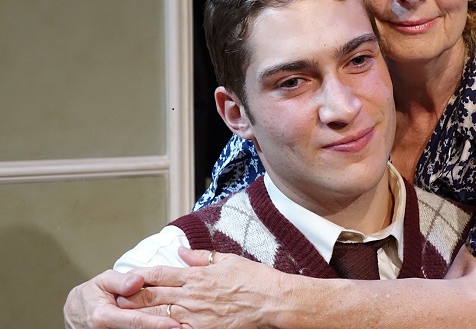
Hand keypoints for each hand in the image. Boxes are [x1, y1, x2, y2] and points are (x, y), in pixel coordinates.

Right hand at [64, 270, 178, 328]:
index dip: (156, 323)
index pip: (135, 321)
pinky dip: (148, 328)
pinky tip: (164, 326)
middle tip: (183, 327)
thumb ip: (121, 281)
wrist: (74, 313)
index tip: (175, 325)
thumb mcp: (103, 281)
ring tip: (179, 327)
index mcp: (103, 316)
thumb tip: (138, 280)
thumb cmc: (92, 294)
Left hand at [117, 248, 282, 327]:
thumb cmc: (254, 279)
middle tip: (113, 298)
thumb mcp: (228, 260)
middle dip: (131, 297)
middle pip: (153, 295)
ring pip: (158, 316)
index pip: (161, 273)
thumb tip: (181, 250)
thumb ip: (201, 256)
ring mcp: (195, 315)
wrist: (271, 301)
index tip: (126, 276)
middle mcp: (191, 294)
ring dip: (139, 316)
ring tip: (122, 317)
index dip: (141, 275)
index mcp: (196, 275)